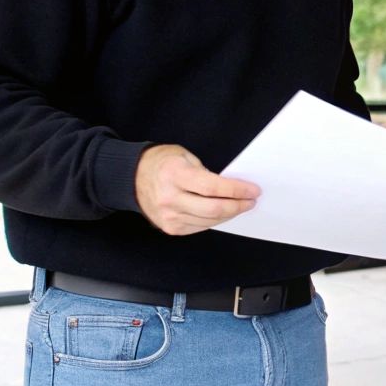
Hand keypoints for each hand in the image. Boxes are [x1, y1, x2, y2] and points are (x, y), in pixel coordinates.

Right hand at [133, 144, 259, 235]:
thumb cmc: (163, 162)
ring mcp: (169, 216)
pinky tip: (224, 213)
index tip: (253, 190)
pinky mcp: (170, 228)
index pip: (213, 188)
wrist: (133, 178)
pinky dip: (215, 221)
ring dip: (230, 214)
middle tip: (251, 200)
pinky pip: (200, 227)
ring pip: (209, 221)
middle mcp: (170, 198)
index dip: (237, 190)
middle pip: (213, 209)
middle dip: (238, 206)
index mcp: (175, 175)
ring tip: (241, 206)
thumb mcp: (185, 156)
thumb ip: (207, 172)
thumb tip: (232, 188)